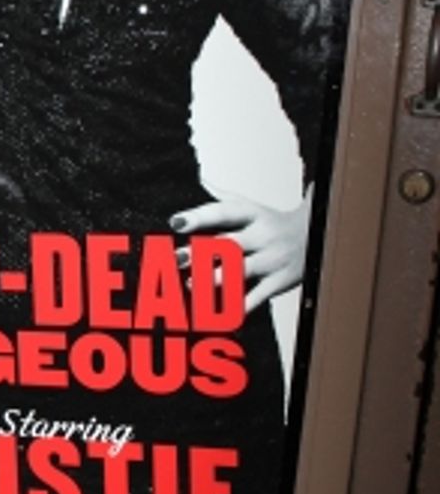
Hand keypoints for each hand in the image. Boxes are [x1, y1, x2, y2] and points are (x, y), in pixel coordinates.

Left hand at [169, 186, 312, 314]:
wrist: (317, 236)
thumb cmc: (274, 224)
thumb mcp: (252, 206)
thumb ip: (224, 198)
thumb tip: (199, 180)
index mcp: (253, 214)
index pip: (223, 212)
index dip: (199, 216)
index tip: (175, 222)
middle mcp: (263, 235)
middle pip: (230, 243)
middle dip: (201, 252)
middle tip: (176, 258)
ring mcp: (272, 259)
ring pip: (242, 270)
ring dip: (215, 278)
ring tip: (191, 283)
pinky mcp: (279, 281)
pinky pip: (258, 296)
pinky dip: (239, 306)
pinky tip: (220, 313)